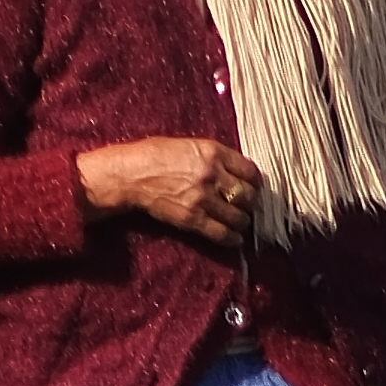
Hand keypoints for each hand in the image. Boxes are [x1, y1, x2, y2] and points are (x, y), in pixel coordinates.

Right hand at [73, 137, 260, 247]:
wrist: (130, 175)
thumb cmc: (155, 156)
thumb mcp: (189, 145)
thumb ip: (215, 157)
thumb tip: (236, 170)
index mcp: (213, 152)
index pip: (250, 170)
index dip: (255, 182)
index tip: (253, 187)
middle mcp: (212, 175)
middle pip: (249, 195)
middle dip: (250, 203)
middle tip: (246, 206)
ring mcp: (203, 199)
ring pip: (240, 217)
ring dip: (242, 222)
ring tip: (239, 222)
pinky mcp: (192, 219)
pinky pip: (223, 234)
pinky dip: (233, 239)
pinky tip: (235, 239)